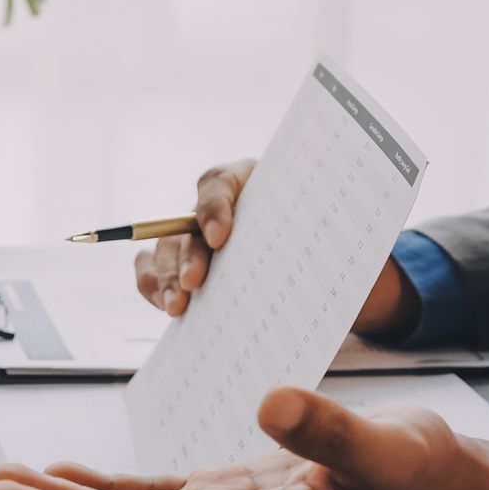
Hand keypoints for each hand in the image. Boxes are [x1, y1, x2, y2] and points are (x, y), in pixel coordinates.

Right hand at [134, 157, 419, 334]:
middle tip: (194, 282)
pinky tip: (167, 308)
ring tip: (176, 307)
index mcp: (251, 181)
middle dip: (187, 253)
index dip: (215, 208)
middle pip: (186, 223)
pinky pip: (153, 271)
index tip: (221, 238)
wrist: (324, 260)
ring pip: (164, 249)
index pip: (220, 183)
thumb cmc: (329, 239)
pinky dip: (153, 287)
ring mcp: (195, 236)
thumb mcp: (336, 232)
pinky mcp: (184, 266)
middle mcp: (216, 205)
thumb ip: (326, 236)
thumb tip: (331, 255)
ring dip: (164, 276)